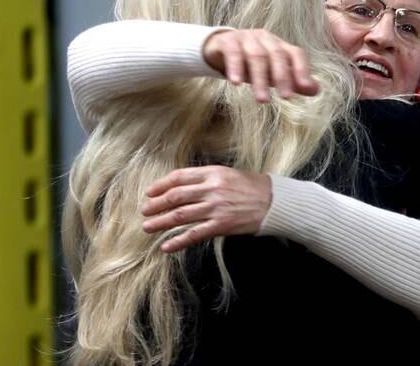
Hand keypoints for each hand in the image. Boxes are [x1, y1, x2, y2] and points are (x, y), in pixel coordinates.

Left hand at [141, 166, 272, 252]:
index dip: (161, 185)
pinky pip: (194, 234)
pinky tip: (166, 246)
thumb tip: (181, 186)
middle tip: (144, 211)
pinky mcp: (221, 225)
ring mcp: (216, 208)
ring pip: (180, 215)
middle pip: (176, 196)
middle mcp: (213, 189)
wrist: (274, 202)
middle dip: (156, 205)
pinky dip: (178, 241)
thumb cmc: (252, 187)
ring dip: (160, 222)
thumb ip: (207, 178)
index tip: (149, 192)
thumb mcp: (229, 174)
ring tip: (147, 227)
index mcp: (214, 173)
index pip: (180, 177)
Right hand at [203, 28, 318, 101]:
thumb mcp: (272, 74)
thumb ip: (293, 82)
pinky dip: (236, 67)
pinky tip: (236, 82)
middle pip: (276, 55)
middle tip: (286, 98)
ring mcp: (246, 37)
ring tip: (262, 100)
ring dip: (260, 79)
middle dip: (282, 77)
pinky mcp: (228, 41)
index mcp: (279, 45)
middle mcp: (265, 38)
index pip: (295, 53)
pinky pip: (233, 53)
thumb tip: (316, 90)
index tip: (304, 88)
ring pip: (256, 56)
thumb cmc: (251, 64)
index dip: (302, 69)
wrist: (219, 49)